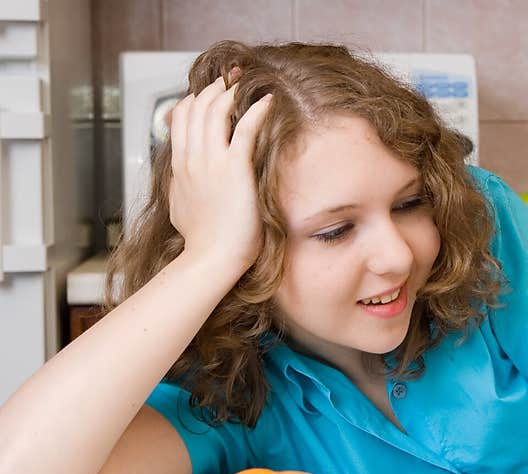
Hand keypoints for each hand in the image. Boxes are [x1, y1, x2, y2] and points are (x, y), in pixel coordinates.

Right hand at [168, 74, 272, 271]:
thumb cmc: (203, 241)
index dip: (195, 100)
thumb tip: (179, 182)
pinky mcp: (234, 169)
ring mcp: (211, 162)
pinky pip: (245, 128)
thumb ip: (179, 187)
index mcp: (179, 166)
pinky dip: (256, 110)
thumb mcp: (180, 207)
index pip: (180, 118)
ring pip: (215, 111)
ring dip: (231, 92)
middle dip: (213, 88)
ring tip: (245, 84)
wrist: (211, 258)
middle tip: (230, 80)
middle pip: (196, 107)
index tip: (211, 94)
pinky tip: (267, 102)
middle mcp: (192, 159)